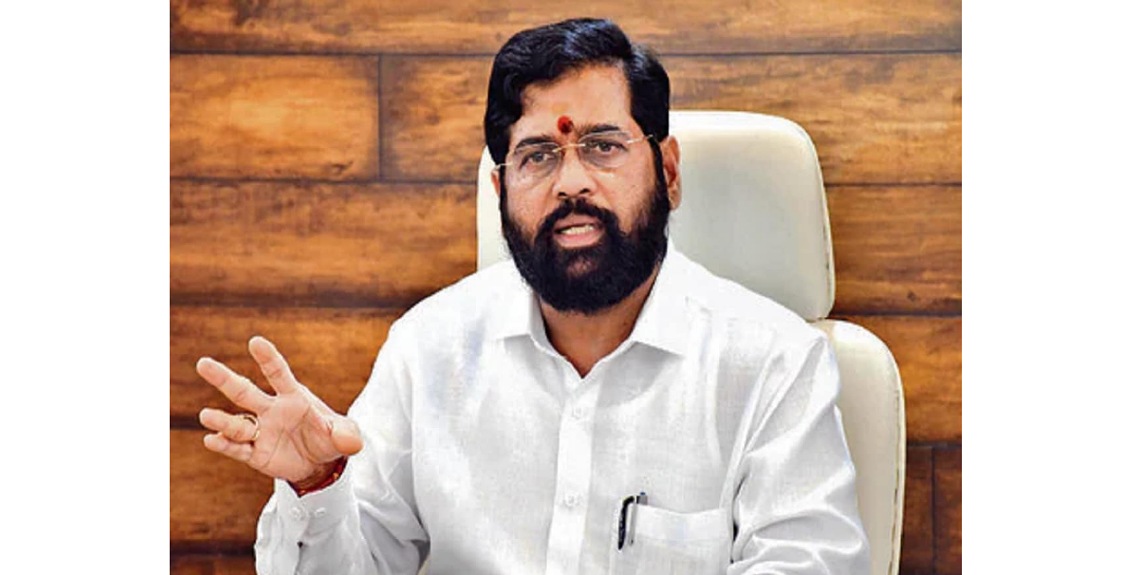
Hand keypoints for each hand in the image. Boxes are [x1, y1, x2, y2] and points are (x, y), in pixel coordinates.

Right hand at [196, 335, 362, 484]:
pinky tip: (211, 440)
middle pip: (244, 391)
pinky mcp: (255, 453)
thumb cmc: (329, 437)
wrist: (319, 462)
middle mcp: (271, 411)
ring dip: (221, 419)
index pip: (279, 374)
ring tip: (206, 415)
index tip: (255, 341)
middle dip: (224, 378)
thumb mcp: (344, 436)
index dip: (268, 359)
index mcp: (293, 398)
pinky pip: (237, 448)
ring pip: (236, 423)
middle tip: (203, 363)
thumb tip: (351, 442)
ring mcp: (261, 431)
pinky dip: (224, 445)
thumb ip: (347, 435)